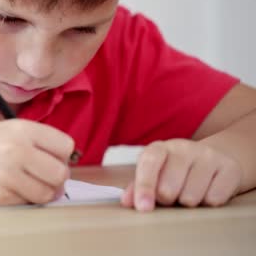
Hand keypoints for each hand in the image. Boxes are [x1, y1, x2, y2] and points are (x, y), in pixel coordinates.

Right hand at [0, 119, 73, 205]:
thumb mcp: (4, 129)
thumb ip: (34, 142)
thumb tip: (63, 164)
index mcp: (21, 129)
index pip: (65, 146)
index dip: (60, 155)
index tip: (50, 158)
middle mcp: (17, 150)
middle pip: (60, 173)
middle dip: (54, 178)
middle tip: (40, 176)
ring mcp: (7, 175)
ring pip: (47, 193)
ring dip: (41, 192)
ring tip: (25, 185)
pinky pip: (26, 204)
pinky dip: (21, 200)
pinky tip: (7, 189)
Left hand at [121, 139, 242, 210]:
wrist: (213, 160)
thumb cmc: (175, 171)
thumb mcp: (154, 175)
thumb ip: (137, 187)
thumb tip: (126, 202)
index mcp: (159, 148)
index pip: (149, 164)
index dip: (144, 186)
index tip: (143, 208)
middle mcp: (183, 147)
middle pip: (169, 188)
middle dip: (167, 200)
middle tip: (171, 195)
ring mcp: (207, 155)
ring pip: (191, 197)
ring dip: (188, 202)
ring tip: (189, 192)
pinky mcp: (229, 167)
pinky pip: (214, 198)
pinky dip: (209, 202)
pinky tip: (208, 191)